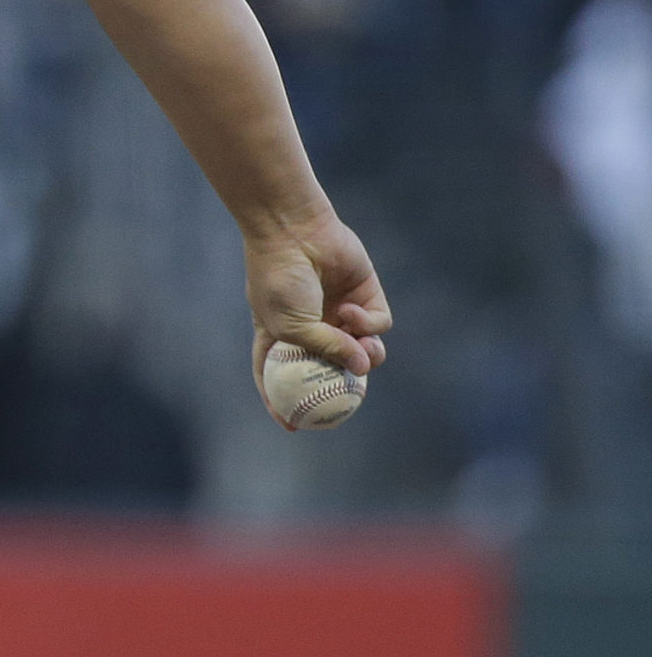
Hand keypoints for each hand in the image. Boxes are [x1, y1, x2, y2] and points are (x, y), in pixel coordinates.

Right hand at [244, 209, 390, 396]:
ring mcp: (339, 310)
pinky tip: (352, 312)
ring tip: (362, 351)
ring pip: (364, 350)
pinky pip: (377, 323)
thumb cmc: (280, 279)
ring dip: (366, 357)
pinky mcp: (365, 294)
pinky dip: (369, 325)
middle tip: (351, 393)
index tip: (293, 426)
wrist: (293, 231)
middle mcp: (312, 324)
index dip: (283, 400)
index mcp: (281, 333)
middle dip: (344, 383)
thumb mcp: (290, 325)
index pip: (280, 373)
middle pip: (333, 366)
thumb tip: (360, 369)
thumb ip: (325, 351)